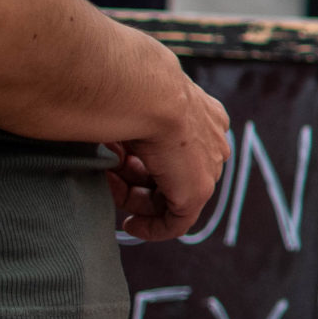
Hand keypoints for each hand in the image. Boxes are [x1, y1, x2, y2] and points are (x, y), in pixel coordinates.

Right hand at [106, 74, 229, 241]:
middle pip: (170, 171)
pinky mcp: (197, 190)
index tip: (115, 164)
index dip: (138, 158)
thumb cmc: (128, 90)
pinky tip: (131, 225)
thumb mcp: (130, 111)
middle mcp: (210, 138)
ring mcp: (208, 165)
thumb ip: (128, 132)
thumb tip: (112, 151)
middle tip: (107, 176)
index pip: (172, 148)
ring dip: (134, 196)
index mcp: (198, 112)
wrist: (145, 92)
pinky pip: (178, 221)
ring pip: (169, 194)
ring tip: (109, 185)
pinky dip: (153, 228)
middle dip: (133, 179)